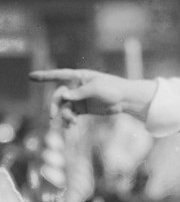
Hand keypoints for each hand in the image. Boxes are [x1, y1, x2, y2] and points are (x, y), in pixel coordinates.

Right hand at [29, 68, 155, 126]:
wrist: (125, 99)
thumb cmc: (112, 88)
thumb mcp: (96, 89)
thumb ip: (79, 93)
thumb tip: (63, 96)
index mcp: (79, 77)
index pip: (59, 75)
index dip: (45, 76)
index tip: (31, 76)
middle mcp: (76, 87)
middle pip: (59, 96)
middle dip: (54, 105)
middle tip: (52, 116)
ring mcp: (79, 98)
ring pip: (64, 107)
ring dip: (64, 115)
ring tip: (71, 122)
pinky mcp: (83, 109)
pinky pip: (72, 114)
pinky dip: (69, 120)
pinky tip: (70, 126)